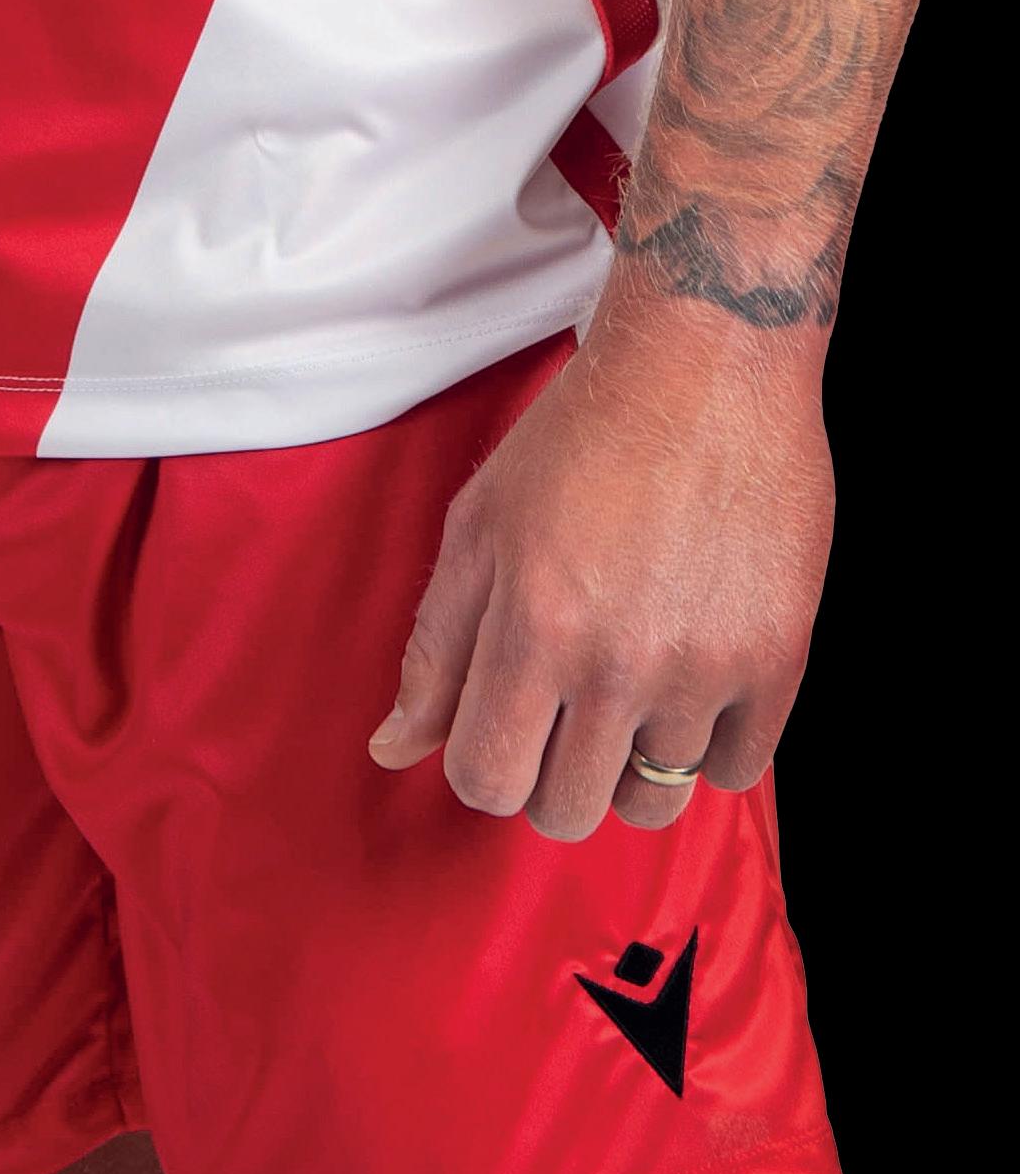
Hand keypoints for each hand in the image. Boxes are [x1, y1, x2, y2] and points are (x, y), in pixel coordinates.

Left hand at [367, 302, 835, 835]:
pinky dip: (712, 743)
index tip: (505, 722)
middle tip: (567, 703)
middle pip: (567, 810)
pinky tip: (693, 679)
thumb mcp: (481, 524)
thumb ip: (435, 648)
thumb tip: (394, 750)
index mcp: (533, 628)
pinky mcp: (779, 660)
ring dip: (633, 762)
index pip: (487, 781)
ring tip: (633, 689)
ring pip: (654, 803)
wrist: (706, 363)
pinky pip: (737, 773)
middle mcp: (618, 663)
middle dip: (552, 771)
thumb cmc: (583, 434)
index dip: (485, 762)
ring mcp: (705, 668)